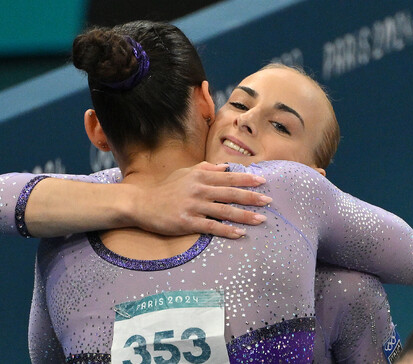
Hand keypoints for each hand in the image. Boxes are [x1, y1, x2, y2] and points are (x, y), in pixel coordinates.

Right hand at [131, 162, 271, 238]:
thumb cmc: (165, 189)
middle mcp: (199, 189)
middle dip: (252, 197)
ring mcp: (194, 206)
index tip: (263, 182)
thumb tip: (225, 166)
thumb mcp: (185, 173)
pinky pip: (212, 227)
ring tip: (261, 219)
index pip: (228, 177)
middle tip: (269, 201)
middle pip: (231, 193)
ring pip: (225, 211)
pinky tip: (240, 234)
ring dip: (245, 215)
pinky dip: (227, 230)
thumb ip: (206, 168)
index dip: (247, 180)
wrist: (142, 204)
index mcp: (200, 176)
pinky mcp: (188, 222)